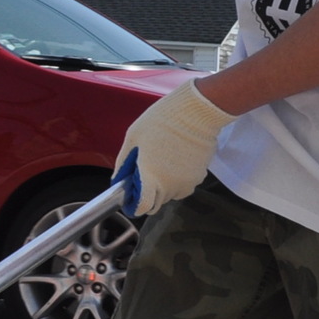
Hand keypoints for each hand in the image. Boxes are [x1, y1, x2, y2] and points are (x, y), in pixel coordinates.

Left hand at [114, 80, 235, 215]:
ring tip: (162, 162)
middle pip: (156, 202)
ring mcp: (187, 182)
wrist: (196, 111)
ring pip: (171, 194)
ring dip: (164, 186)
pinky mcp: (200, 176)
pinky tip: (175, 160)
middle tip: (145, 171)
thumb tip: (118, 180)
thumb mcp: (133, 138)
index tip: (132, 198)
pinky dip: (178, 179)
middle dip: (148, 192)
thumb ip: (123, 163)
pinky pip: (184, 185)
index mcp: (151, 176)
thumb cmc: (162, 120)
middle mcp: (170, 185)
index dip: (135, 205)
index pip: (143, 207)